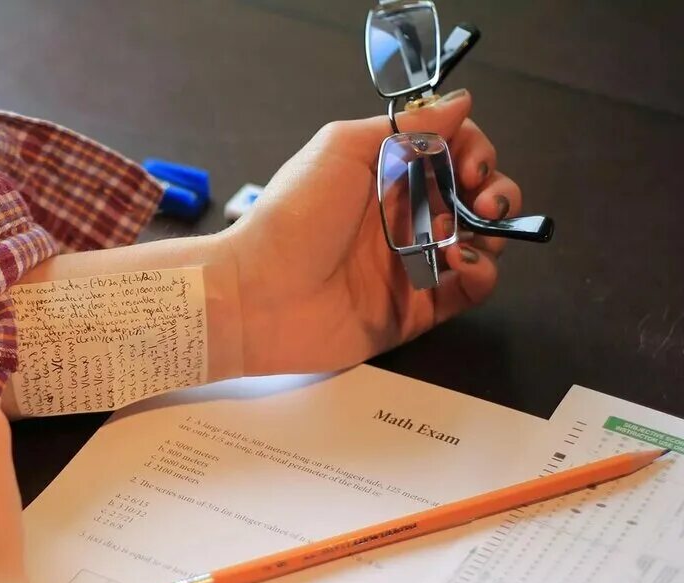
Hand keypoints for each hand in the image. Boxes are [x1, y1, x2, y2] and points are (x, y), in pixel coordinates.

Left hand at [227, 90, 519, 374]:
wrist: (257, 294)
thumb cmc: (294, 216)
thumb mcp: (342, 150)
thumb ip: (405, 127)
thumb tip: (460, 102)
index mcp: (386, 176)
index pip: (452, 153)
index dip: (474, 153)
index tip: (471, 166)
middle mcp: (403, 218)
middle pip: (474, 198)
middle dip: (496, 194)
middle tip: (484, 204)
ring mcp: (412, 264)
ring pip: (480, 244)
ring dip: (492, 234)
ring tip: (466, 237)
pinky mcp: (416, 309)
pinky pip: (468, 291)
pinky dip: (480, 275)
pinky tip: (458, 264)